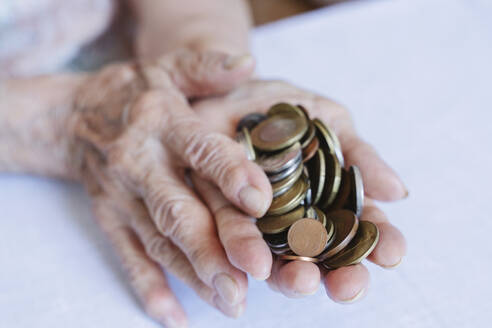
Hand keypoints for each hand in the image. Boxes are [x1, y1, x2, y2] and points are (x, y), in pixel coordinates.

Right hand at [71, 51, 271, 325]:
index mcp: (163, 123)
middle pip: (179, 210)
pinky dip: (150, 288)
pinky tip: (174, 315)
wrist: (74, 116)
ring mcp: (121, 198)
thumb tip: (248, 64)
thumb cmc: (135, 93)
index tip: (262, 202)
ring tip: (232, 302)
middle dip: (215, 246)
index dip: (230, 174)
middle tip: (252, 278)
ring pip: (160, 242)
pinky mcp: (109, 220)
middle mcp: (140, 164)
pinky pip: (128, 258)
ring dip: (195, 275)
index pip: (200, 150)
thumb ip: (207, 66)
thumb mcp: (168, 68)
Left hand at [191, 80, 407, 301]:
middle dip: (339, 275)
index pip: (361, 229)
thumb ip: (360, 155)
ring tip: (301, 280)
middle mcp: (297, 221)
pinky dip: (239, 253)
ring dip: (290, 275)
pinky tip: (251, 265)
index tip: (392, 254)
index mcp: (330, 202)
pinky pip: (228, 239)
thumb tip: (398, 192)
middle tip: (348, 286)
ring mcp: (257, 223)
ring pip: (277, 259)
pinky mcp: (218, 215)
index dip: (379, 243)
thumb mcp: (329, 121)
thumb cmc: (286, 109)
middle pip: (323, 257)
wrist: (231, 87)